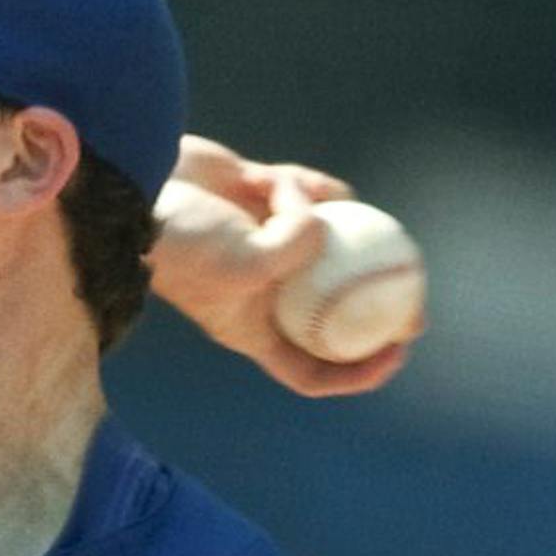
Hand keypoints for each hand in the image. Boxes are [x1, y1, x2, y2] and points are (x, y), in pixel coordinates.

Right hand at [150, 136, 417, 398]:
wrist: (138, 189)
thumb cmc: (179, 242)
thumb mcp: (238, 264)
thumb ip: (292, 251)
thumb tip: (329, 230)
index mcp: (253, 330)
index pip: (312, 370)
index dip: (357, 372)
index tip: (397, 351)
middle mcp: (261, 294)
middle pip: (331, 312)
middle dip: (376, 306)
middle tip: (417, 292)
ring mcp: (262, 246)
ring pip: (325, 244)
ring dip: (333, 224)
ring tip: (329, 208)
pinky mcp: (258, 201)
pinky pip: (305, 195)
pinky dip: (310, 188)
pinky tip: (297, 182)